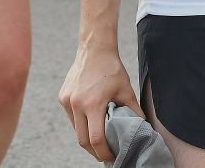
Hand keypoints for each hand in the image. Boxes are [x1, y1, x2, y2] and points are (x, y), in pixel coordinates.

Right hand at [60, 44, 141, 162]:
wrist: (95, 49)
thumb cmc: (112, 69)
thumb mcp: (126, 90)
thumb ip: (133, 111)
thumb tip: (142, 128)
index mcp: (93, 104)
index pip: (96, 139)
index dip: (104, 152)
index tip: (112, 156)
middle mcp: (76, 104)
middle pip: (82, 140)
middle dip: (94, 151)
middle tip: (105, 154)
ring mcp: (67, 101)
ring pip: (75, 130)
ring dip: (87, 137)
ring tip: (100, 139)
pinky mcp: (63, 97)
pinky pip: (71, 118)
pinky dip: (81, 123)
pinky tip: (91, 121)